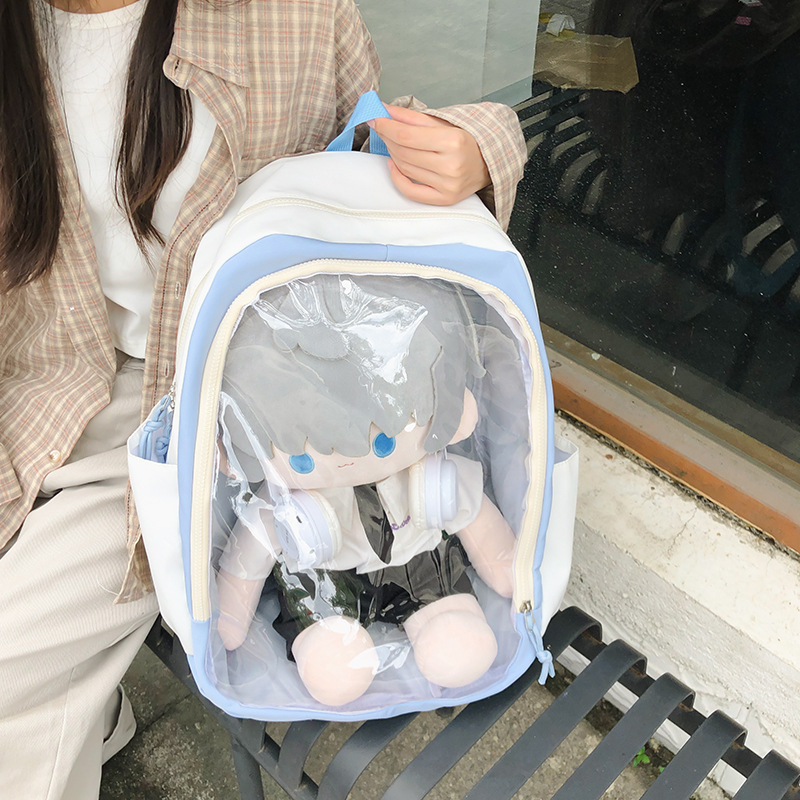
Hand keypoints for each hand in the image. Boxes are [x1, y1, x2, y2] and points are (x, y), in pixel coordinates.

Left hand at [369, 104, 489, 205]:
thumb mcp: (442, 122)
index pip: (407, 136)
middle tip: (382, 127)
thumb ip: (412, 117)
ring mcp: (448, 186)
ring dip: (392, 154)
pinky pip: (411, 191)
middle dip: (388, 137)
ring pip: (405, 168)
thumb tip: (383, 111)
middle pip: (404, 152)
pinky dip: (397, 178)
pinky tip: (393, 165)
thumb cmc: (465, 140)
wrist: (488, 163)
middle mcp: (451, 166)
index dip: (386, 127)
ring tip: (392, 143)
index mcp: (453, 141)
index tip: (374, 118)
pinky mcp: (444, 199)